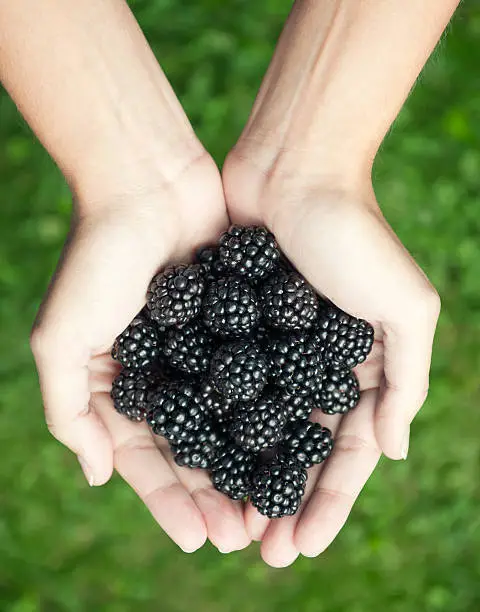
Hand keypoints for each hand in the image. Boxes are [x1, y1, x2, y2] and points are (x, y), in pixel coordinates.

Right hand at [30, 154, 250, 553]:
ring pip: (234, 420)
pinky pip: (261, 374)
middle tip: (246, 537)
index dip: (170, 501)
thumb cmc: (97, 258)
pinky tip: (299, 442)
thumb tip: (96, 476)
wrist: (147, 183)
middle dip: (216, 494)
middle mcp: (167, 373)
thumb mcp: (62, 338)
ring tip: (277, 506)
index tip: (201, 539)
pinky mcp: (241, 321)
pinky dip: (276, 408)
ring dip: (252, 464)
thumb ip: (70, 410)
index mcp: (123, 384)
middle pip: (195, 448)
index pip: (146, 458)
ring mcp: (206, 349)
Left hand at [222, 151, 439, 565]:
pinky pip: (215, 385)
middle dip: (279, 504)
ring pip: (250, 429)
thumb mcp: (404, 306)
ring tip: (222, 522)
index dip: (326, 502)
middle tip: (258, 552)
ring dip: (239, 478)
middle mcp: (308, 367)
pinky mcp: (225, 326)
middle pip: (292, 452)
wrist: (293, 171)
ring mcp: (265, 349)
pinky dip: (206, 425)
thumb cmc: (353, 234)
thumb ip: (405, 378)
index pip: (344, 453)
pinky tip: (192, 462)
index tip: (300, 545)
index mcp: (354, 369)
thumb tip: (391, 451)